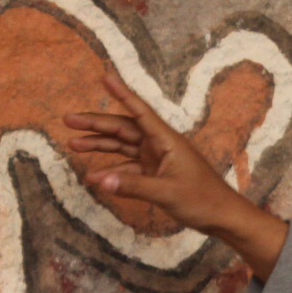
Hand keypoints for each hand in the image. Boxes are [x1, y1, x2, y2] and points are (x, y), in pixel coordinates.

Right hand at [62, 72, 289, 277]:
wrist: (222, 216)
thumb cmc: (202, 200)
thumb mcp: (166, 193)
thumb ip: (133, 186)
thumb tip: (99, 180)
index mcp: (166, 140)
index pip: (140, 111)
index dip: (122, 93)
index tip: (105, 76)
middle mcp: (160, 145)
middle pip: (123, 128)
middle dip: (96, 124)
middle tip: (69, 120)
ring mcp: (157, 159)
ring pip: (123, 146)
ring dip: (100, 145)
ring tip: (74, 144)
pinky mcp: (155, 174)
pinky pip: (128, 168)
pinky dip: (112, 171)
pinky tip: (95, 176)